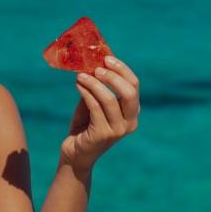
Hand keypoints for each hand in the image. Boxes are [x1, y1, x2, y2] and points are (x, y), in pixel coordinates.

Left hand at [60, 55, 139, 170]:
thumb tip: (92, 63)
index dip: (122, 69)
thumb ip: (97, 87)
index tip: (106, 58)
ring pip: (110, 99)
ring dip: (93, 83)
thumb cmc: (85, 125)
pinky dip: (86, 93)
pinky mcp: (103, 135)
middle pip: (129, 92)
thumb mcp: (94, 103)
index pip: (134, 85)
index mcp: (132, 112)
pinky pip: (95, 107)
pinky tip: (78, 85)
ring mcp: (118, 130)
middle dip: (113, 76)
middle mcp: (130, 122)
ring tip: (80, 75)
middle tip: (96, 68)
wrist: (76, 153)